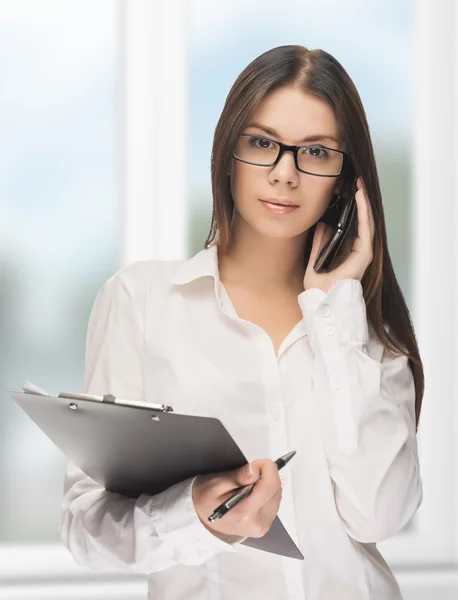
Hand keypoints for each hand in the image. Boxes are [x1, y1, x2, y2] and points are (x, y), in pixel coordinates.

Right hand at [192, 459, 281, 541]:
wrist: (202, 520)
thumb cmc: (206, 502)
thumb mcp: (216, 484)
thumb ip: (238, 477)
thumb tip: (255, 469)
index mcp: (246, 513)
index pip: (270, 484)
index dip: (267, 467)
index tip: (255, 463)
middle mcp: (258, 523)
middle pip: (276, 488)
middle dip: (266, 474)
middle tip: (249, 472)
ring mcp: (263, 526)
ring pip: (277, 494)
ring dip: (267, 482)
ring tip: (248, 483)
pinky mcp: (264, 525)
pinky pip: (274, 502)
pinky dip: (266, 492)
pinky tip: (252, 492)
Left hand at [303, 177, 374, 293]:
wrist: (322, 300)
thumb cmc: (319, 287)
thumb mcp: (315, 259)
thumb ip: (319, 243)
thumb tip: (321, 225)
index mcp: (348, 252)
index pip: (353, 226)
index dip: (353, 209)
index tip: (349, 193)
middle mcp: (358, 251)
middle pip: (362, 221)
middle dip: (361, 201)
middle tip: (358, 183)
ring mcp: (363, 252)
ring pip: (366, 221)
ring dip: (364, 202)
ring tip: (360, 185)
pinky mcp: (364, 253)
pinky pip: (365, 228)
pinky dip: (363, 212)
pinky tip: (360, 198)